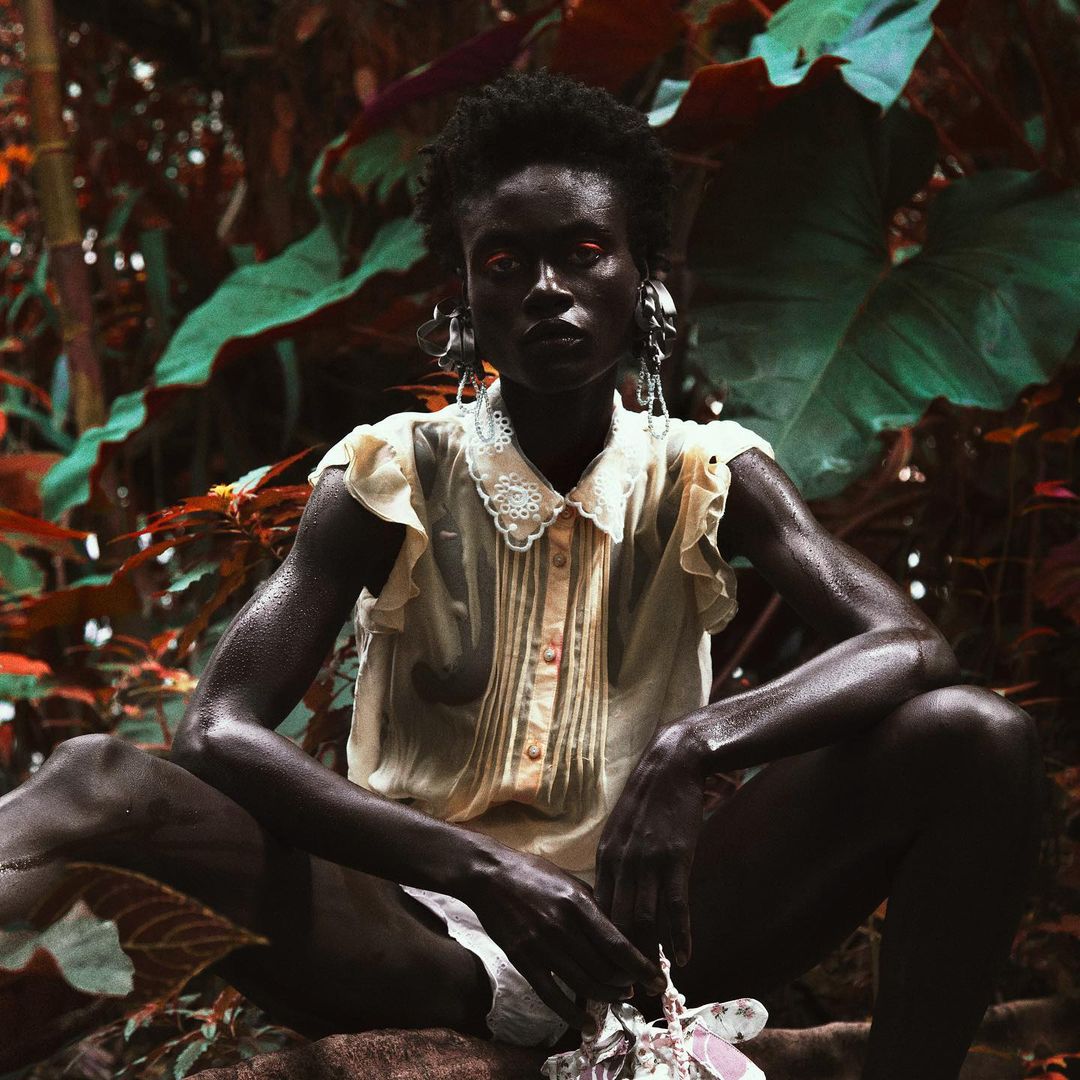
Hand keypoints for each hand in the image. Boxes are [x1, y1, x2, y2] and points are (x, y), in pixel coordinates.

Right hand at [461, 848, 665, 1030]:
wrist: (490, 875)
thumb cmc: (534, 874)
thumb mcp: (570, 881)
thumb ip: (594, 906)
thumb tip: (621, 930)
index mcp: (578, 903)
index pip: (618, 943)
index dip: (641, 966)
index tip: (658, 979)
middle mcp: (563, 926)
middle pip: (605, 968)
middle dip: (627, 983)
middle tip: (637, 986)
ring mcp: (542, 946)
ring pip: (584, 984)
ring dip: (608, 996)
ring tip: (620, 996)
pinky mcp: (523, 960)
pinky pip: (553, 996)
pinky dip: (573, 1015)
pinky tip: (588, 1024)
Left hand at [594, 721, 704, 969]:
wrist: (671, 764)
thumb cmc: (648, 800)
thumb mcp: (621, 831)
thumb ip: (616, 863)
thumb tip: (613, 898)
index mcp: (605, 857)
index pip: (597, 912)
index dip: (598, 946)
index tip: (599, 973)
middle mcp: (621, 862)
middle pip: (617, 922)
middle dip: (618, 960)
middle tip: (623, 993)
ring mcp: (647, 861)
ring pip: (643, 919)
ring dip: (649, 955)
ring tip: (654, 984)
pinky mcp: (674, 857)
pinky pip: (674, 904)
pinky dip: (678, 933)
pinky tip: (682, 956)